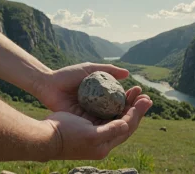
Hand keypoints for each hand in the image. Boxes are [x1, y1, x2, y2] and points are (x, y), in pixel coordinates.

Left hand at [34, 62, 148, 122]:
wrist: (48, 84)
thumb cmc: (68, 75)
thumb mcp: (91, 69)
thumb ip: (108, 71)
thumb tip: (127, 74)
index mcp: (100, 97)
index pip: (120, 99)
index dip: (131, 96)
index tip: (140, 91)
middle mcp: (98, 109)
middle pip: (119, 111)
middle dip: (133, 106)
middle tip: (145, 101)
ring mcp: (91, 117)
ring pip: (112, 119)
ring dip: (126, 115)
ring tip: (138, 108)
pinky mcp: (83, 123)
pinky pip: (99, 124)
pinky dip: (111, 122)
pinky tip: (123, 118)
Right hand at [44, 93, 152, 159]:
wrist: (44, 136)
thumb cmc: (66, 135)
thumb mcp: (90, 135)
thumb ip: (110, 131)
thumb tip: (126, 124)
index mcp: (105, 145)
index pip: (127, 127)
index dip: (137, 113)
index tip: (144, 100)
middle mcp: (103, 140)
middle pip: (125, 122)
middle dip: (136, 108)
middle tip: (145, 95)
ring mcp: (96, 132)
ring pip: (117, 116)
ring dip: (127, 104)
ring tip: (135, 92)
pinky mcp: (89, 124)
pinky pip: (107, 113)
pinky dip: (115, 104)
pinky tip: (118, 96)